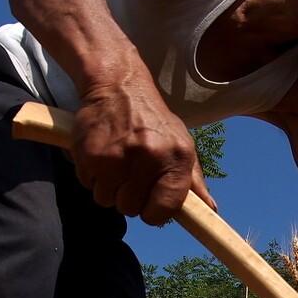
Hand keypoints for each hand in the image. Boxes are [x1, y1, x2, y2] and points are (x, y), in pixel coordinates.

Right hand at [71, 82, 216, 223]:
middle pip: (131, 208)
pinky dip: (92, 176)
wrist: (119, 84)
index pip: (165, 208)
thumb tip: (209, 209)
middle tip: (129, 175)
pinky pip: (88, 185)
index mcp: (176, 157)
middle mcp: (149, 157)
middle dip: (128, 198)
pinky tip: (101, 155)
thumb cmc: (152, 120)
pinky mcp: (91, 154)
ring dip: (108, 188)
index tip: (150, 204)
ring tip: (115, 164)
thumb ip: (193, 180)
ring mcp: (118, 156)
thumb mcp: (181, 143)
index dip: (155, 212)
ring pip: (106, 200)